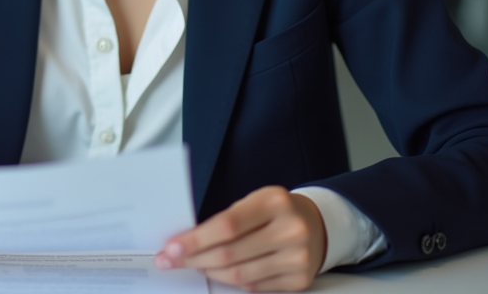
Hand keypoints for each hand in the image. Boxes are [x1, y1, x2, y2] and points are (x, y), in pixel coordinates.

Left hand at [154, 186, 325, 291]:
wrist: (316, 224)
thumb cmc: (275, 212)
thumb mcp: (254, 202)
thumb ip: (226, 220)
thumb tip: (185, 242)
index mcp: (274, 201)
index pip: (227, 225)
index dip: (196, 240)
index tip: (171, 247)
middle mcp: (290, 229)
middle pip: (230, 253)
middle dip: (194, 259)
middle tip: (170, 261)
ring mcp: (298, 257)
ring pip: (239, 274)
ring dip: (209, 272)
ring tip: (194, 266)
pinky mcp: (300, 279)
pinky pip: (254, 286)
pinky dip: (233, 281)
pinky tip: (220, 273)